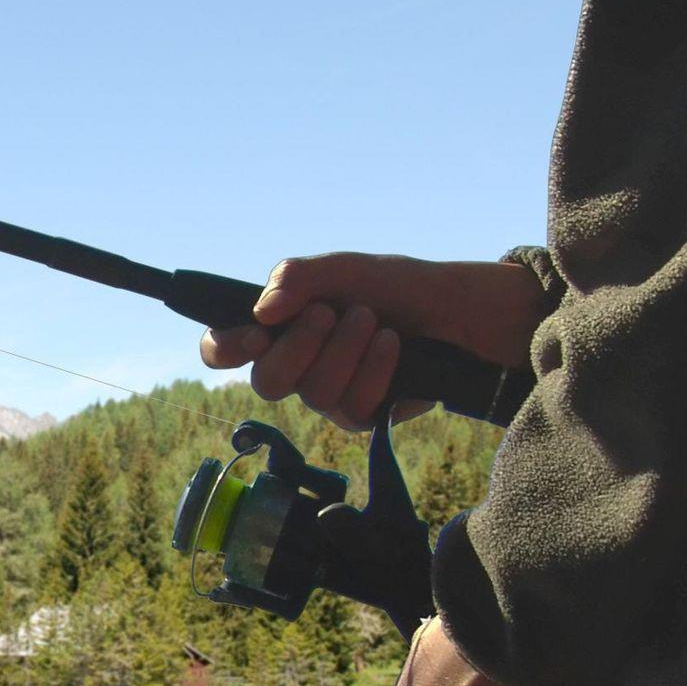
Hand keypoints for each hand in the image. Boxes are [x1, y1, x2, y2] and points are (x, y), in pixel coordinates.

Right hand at [198, 253, 546, 429]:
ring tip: (374, 320)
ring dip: (346, 349)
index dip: (225, 348)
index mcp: (281, 328)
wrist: (462, 310)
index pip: (224, 350)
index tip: (256, 332)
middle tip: (331, 312)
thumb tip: (261, 311)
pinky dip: (373, 370)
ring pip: (312, 394)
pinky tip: (393, 347)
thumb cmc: (401, 286)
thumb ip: (298, 279)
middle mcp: (297, 366)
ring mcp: (328, 395)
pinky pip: (351, 408)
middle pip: (266, 383)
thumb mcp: (347, 269)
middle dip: (300, 345)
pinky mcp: (363, 415)